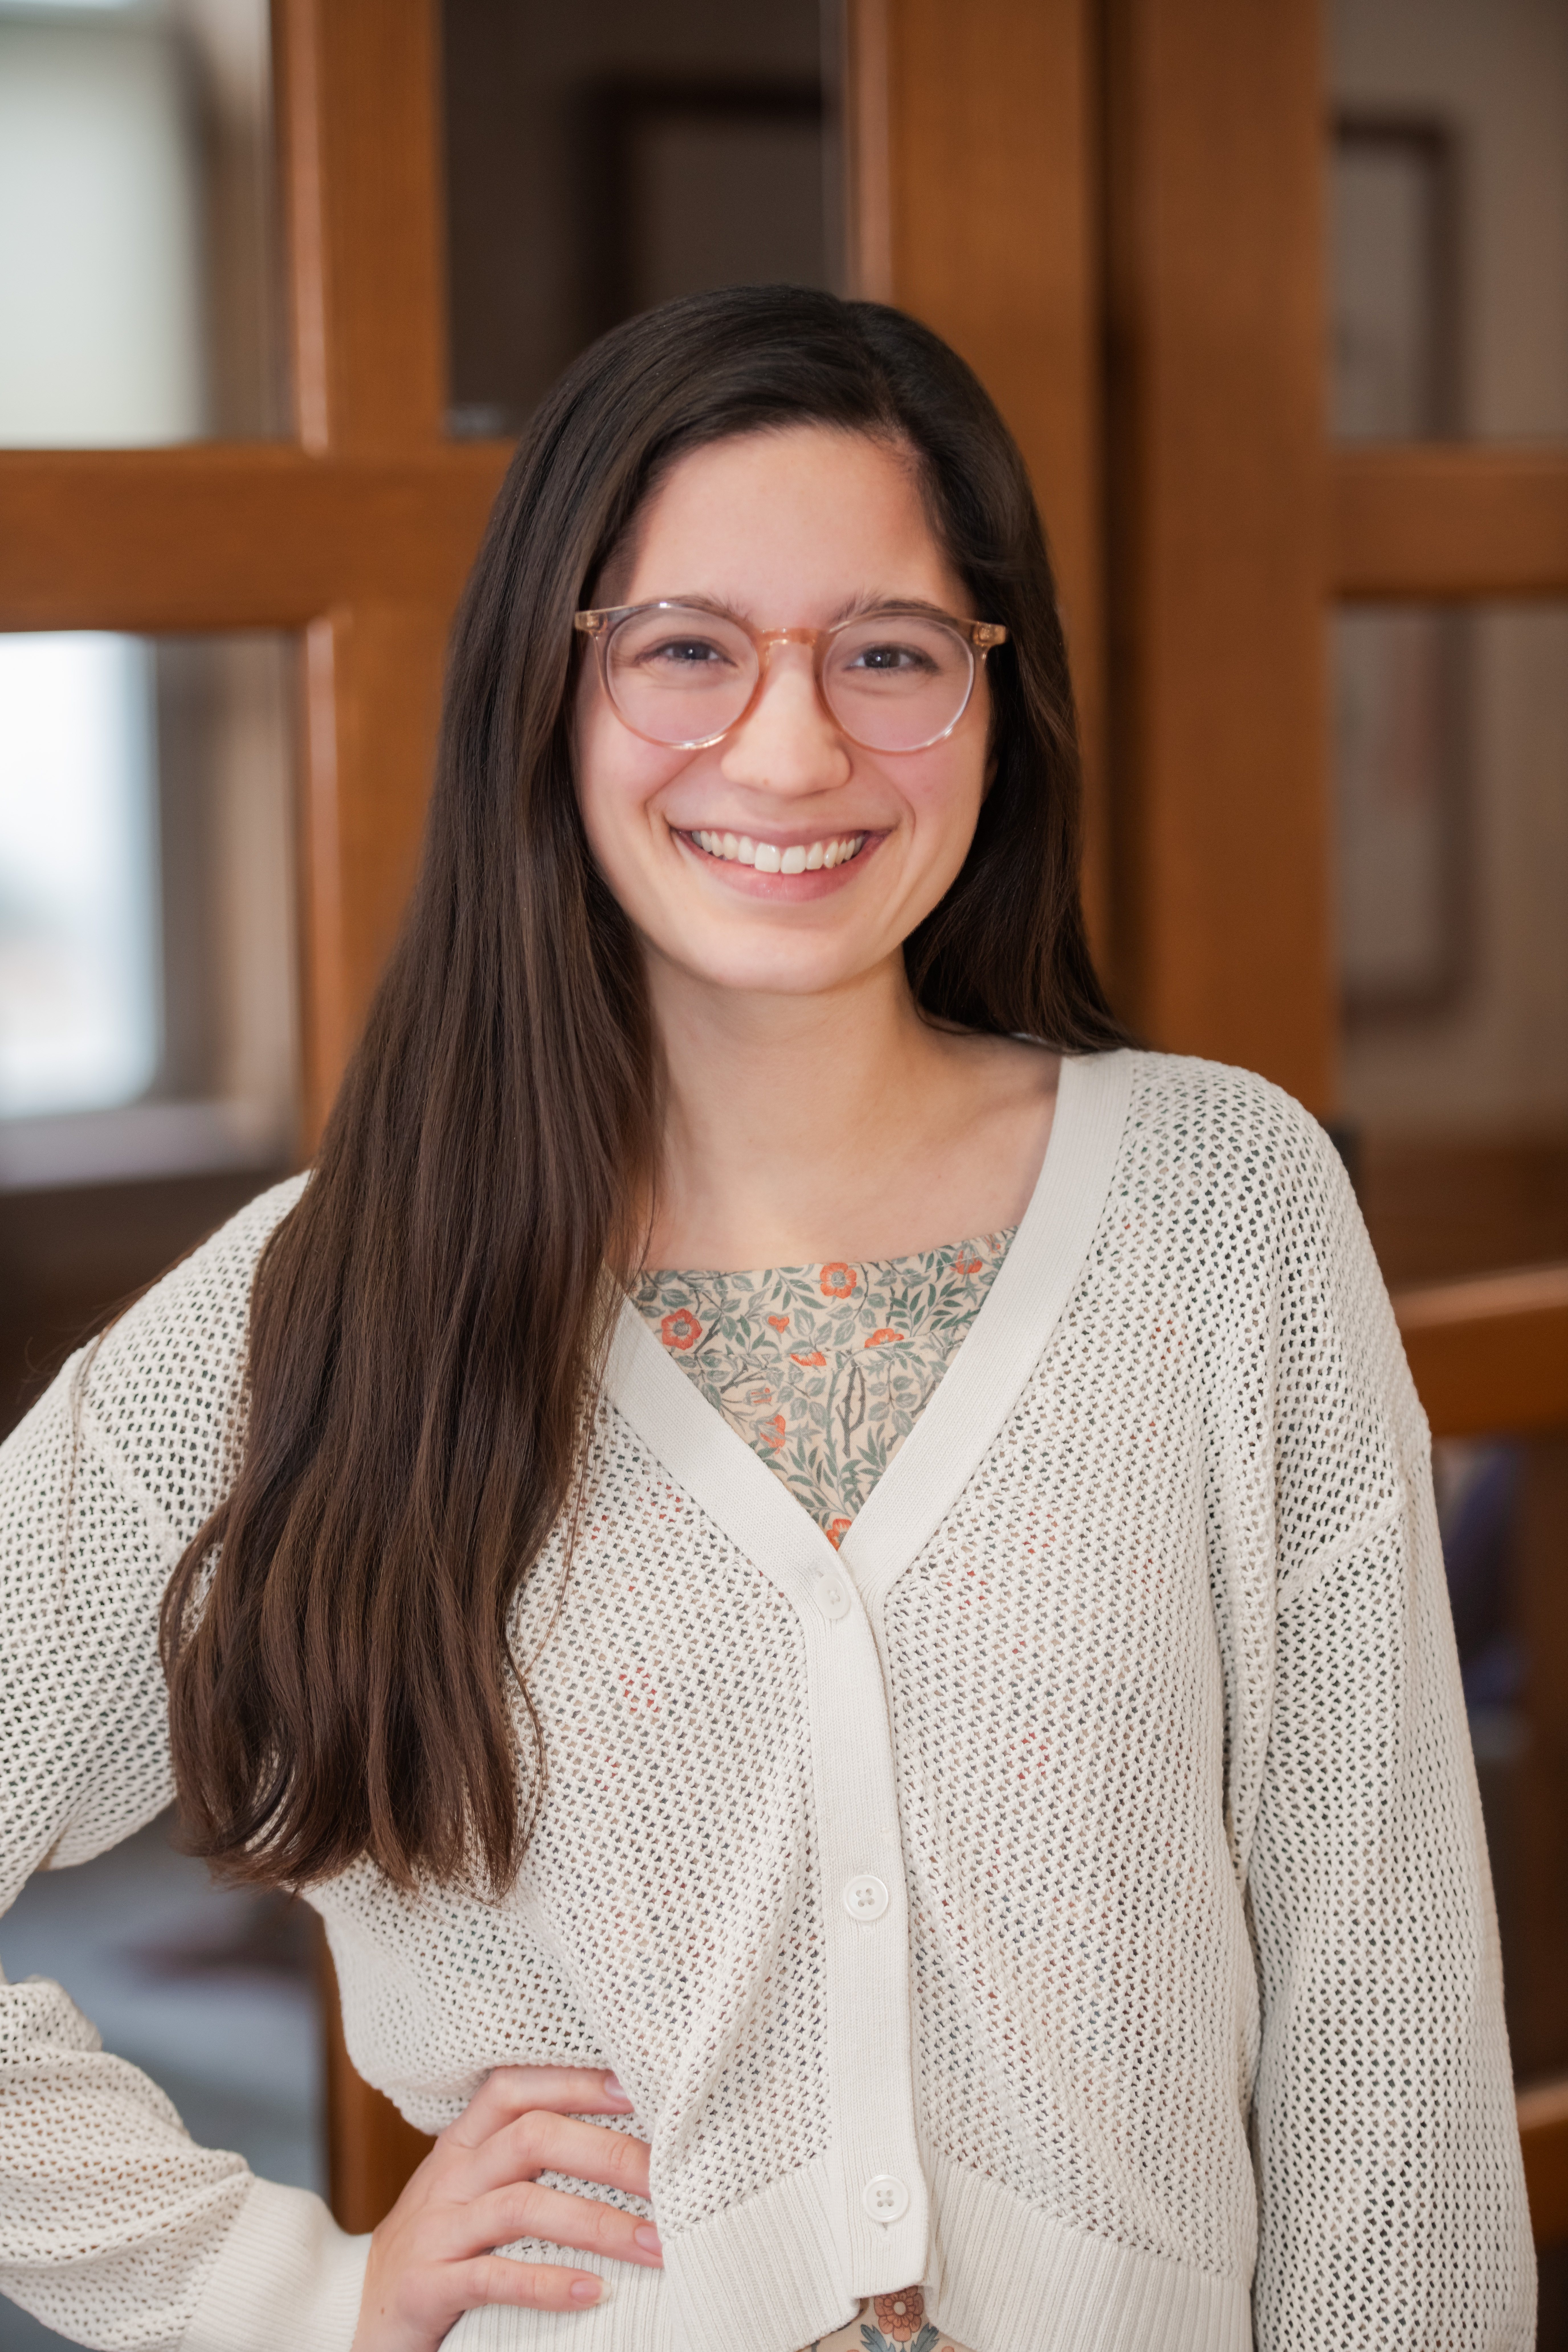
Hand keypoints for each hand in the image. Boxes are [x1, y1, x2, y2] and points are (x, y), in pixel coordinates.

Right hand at [350, 2065, 660, 2351]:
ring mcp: (434, 2232)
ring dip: (597, 2223)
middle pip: (532, 2138)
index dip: (575, 2082)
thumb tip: (623, 2147)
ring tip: (656, 2244)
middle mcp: (448, 2179)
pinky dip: (547, 2283)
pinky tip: (594, 2292)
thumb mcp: (474, 2196)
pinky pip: (493, 2278)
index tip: (637, 2091)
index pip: (515, 2088)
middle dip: (608, 2152)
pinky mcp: (424, 2287)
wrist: (356, 2324)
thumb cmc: (439, 2252)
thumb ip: (525, 2166)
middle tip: (669, 2177)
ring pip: (522, 2206)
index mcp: (461, 2147)